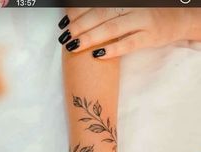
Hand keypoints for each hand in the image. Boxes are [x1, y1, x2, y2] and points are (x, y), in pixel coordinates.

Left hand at [58, 8, 187, 58]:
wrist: (178, 18)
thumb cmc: (147, 13)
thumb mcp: (128, 7)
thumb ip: (109, 10)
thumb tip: (84, 17)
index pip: (97, 4)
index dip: (78, 12)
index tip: (64, 23)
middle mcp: (132, 6)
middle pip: (101, 14)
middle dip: (79, 26)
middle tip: (64, 37)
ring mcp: (142, 21)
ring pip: (112, 28)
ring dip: (90, 37)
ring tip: (74, 46)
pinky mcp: (149, 37)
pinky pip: (128, 44)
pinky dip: (112, 49)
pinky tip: (98, 55)